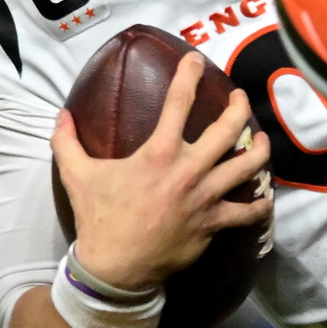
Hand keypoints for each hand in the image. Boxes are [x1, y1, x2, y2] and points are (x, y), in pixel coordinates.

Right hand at [52, 56, 271, 292]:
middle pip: (228, 129)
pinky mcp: (213, 224)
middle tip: (240, 98)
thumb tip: (60, 114)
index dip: (189, 75)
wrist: (116, 267)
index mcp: (159, 152)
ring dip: (261, 150)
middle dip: (239, 107)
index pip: (178, 102)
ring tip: (263, 140)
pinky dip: (260, 205)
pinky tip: (266, 198)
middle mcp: (189, 170)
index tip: (196, 59)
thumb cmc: (99, 218)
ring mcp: (205, 198)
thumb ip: (67, 141)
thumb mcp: (76, 175)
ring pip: (248, 167)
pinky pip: (247, 213)